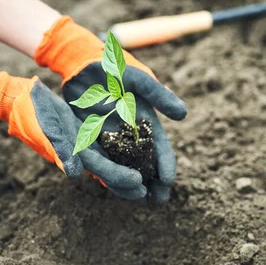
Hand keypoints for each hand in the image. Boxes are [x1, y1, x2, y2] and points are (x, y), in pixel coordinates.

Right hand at [0, 61, 145, 198]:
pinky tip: (139, 151)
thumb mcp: (47, 130)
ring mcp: (85, 144)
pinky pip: (109, 144)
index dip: (120, 178)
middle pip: (111, 170)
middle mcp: (83, 153)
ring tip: (152, 179)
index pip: (102, 170)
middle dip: (130, 182)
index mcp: (75, 154)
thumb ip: (61, 151)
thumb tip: (73, 173)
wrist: (23, 101)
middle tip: (153, 192)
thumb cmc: (33, 115)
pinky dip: (123, 150)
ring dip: (131, 170)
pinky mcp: (86, 133)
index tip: (139, 184)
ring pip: (113, 160)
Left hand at [34, 16, 186, 202]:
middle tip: (159, 201)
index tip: (169, 182)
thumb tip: (183, 114)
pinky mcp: (92, 137)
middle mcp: (130, 131)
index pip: (160, 146)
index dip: (166, 164)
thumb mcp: (138, 79)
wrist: (82, 63)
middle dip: (153, 181)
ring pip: (125, 164)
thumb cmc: (113, 68)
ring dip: (132, 182)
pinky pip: (103, 159)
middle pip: (145, 161)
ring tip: (139, 200)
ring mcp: (112, 135)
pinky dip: (109, 174)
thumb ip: (158, 95)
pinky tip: (114, 188)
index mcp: (145, 119)